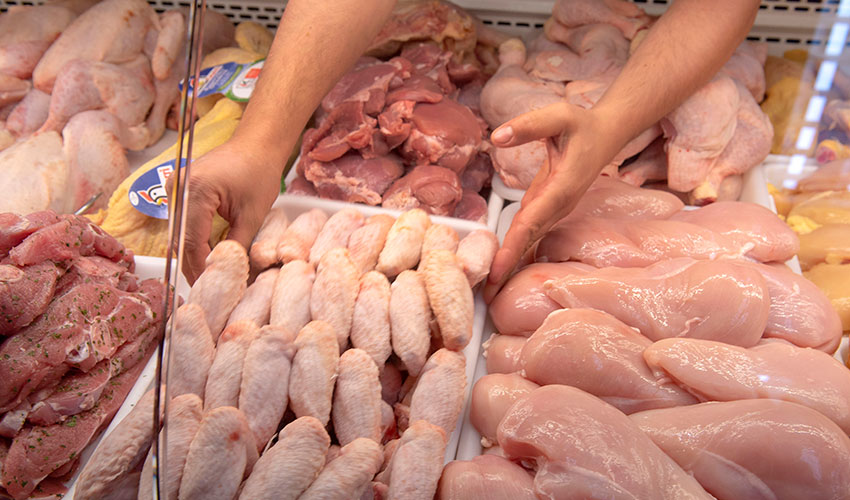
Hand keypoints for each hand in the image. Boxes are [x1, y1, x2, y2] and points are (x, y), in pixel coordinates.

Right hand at [170, 139, 283, 283]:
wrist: (255, 145)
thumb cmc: (258, 171)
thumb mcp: (252, 214)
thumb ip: (239, 246)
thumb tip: (233, 275)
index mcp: (194, 190)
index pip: (192, 241)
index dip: (201, 268)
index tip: (211, 289)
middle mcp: (177, 188)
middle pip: (179, 240)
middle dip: (194, 266)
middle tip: (209, 289)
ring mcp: (174, 188)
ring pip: (178, 234)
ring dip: (192, 256)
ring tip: (209, 277)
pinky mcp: (178, 191)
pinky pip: (182, 224)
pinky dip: (193, 241)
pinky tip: (207, 256)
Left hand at [482, 102, 622, 302]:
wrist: (606, 134)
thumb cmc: (584, 125)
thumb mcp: (559, 116)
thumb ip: (528, 125)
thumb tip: (497, 136)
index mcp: (561, 188)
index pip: (531, 222)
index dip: (513, 248)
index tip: (497, 271)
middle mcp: (558, 205)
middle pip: (528, 241)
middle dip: (507, 268)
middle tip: (485, 296)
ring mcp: (553, 210)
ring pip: (528, 241)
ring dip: (509, 265)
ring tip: (489, 292)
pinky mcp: (547, 208)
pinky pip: (529, 234)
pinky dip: (515, 251)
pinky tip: (501, 271)